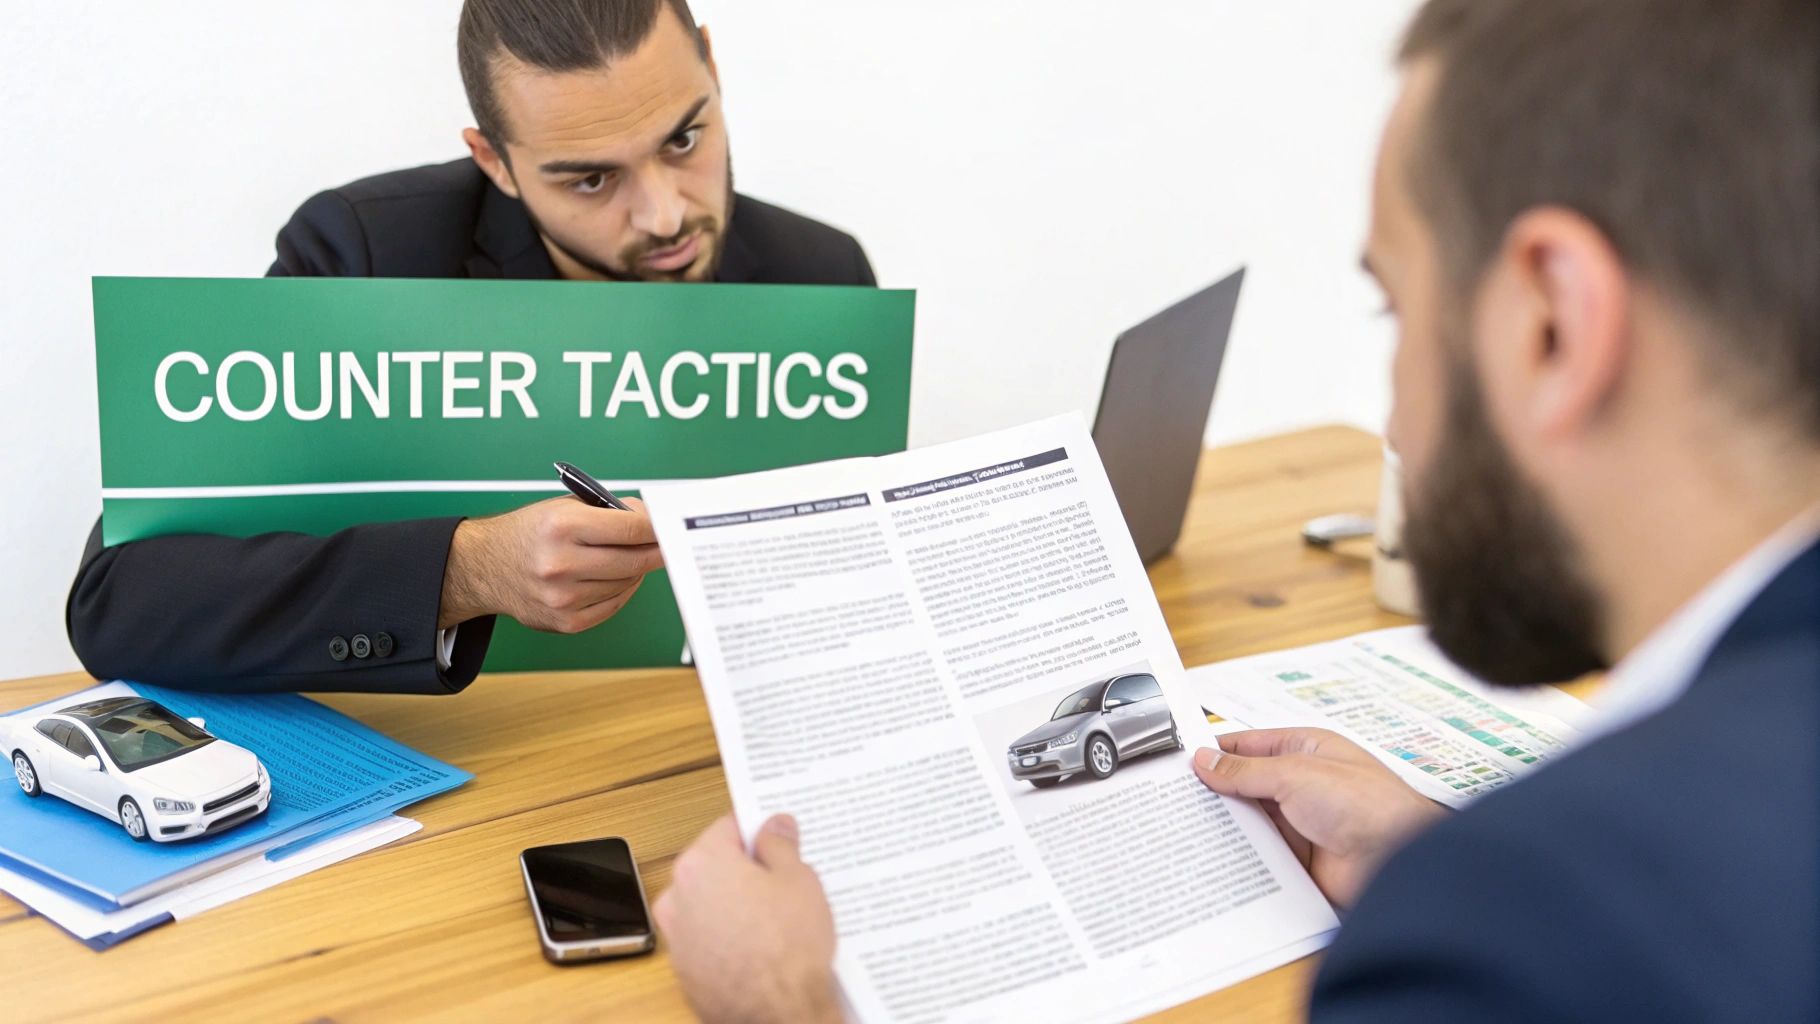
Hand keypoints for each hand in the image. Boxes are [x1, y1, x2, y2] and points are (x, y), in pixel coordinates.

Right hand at [437, 496, 663, 630]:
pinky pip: (612, 605)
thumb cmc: (530, 532)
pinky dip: (623, 591)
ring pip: (626, 584)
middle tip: (669, 545)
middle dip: (656, 551)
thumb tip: (652, 523)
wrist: (486, 566)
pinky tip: (620, 578)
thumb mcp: (564, 508)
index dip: (657, 528)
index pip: (629, 529)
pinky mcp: (565, 621)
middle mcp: (561, 564)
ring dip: (637, 570)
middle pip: (633, 560)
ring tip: (634, 557)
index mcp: (561, 527)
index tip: (671, 527)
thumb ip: (609, 513)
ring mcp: (563, 597)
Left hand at [654, 814, 840, 1023]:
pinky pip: (707, 939)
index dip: (757, 830)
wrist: (778, 1014)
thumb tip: (775, 826)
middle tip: (783, 880)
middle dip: (745, 869)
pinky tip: (760, 947)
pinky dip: (727, 937)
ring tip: (776, 918)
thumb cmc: (788, 947)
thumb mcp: (798, 880)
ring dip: (734, 904)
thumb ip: (780, 846)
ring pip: (708, 904)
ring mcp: (677, 937)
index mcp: (702, 863)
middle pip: (714, 866)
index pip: (728, 828)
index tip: (776, 837)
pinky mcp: (685, 970)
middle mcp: (678, 896)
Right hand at [1192, 728, 1445, 907]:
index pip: (1248, 746)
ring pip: (1249, 821)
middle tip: (1172, 797)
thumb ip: (1245, 771)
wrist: (1398, 861)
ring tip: (1181, 827)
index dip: (1215, 752)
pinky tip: (1211, 857)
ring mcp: (1300, 823)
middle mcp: (1301, 785)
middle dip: (1214, 791)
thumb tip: (1205, 761)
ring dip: (1225, 825)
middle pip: (1245, 785)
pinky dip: (1239, 856)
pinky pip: (1260, 854)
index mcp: (1305, 751)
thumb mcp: (1295, 774)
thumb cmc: (1364, 804)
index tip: (1180, 762)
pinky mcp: (1299, 859)